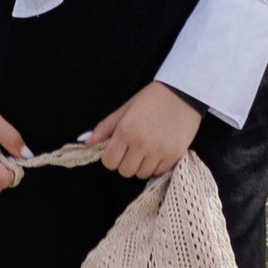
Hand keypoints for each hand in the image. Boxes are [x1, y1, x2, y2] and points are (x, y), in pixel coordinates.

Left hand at [84, 83, 202, 181]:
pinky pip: (159, 173)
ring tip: (147, 149)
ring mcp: (159, 151)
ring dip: (141, 165)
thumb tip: (86, 142)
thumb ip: (105, 128)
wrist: (182, 93)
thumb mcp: (124, 109)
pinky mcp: (174, 155)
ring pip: (141, 174)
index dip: (111, 157)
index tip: (118, 149)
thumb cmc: (150, 100)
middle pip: (125, 172)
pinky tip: (159, 151)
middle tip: (133, 149)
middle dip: (125, 162)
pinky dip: (157, 166)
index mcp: (126, 131)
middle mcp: (141, 144)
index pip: (109, 162)